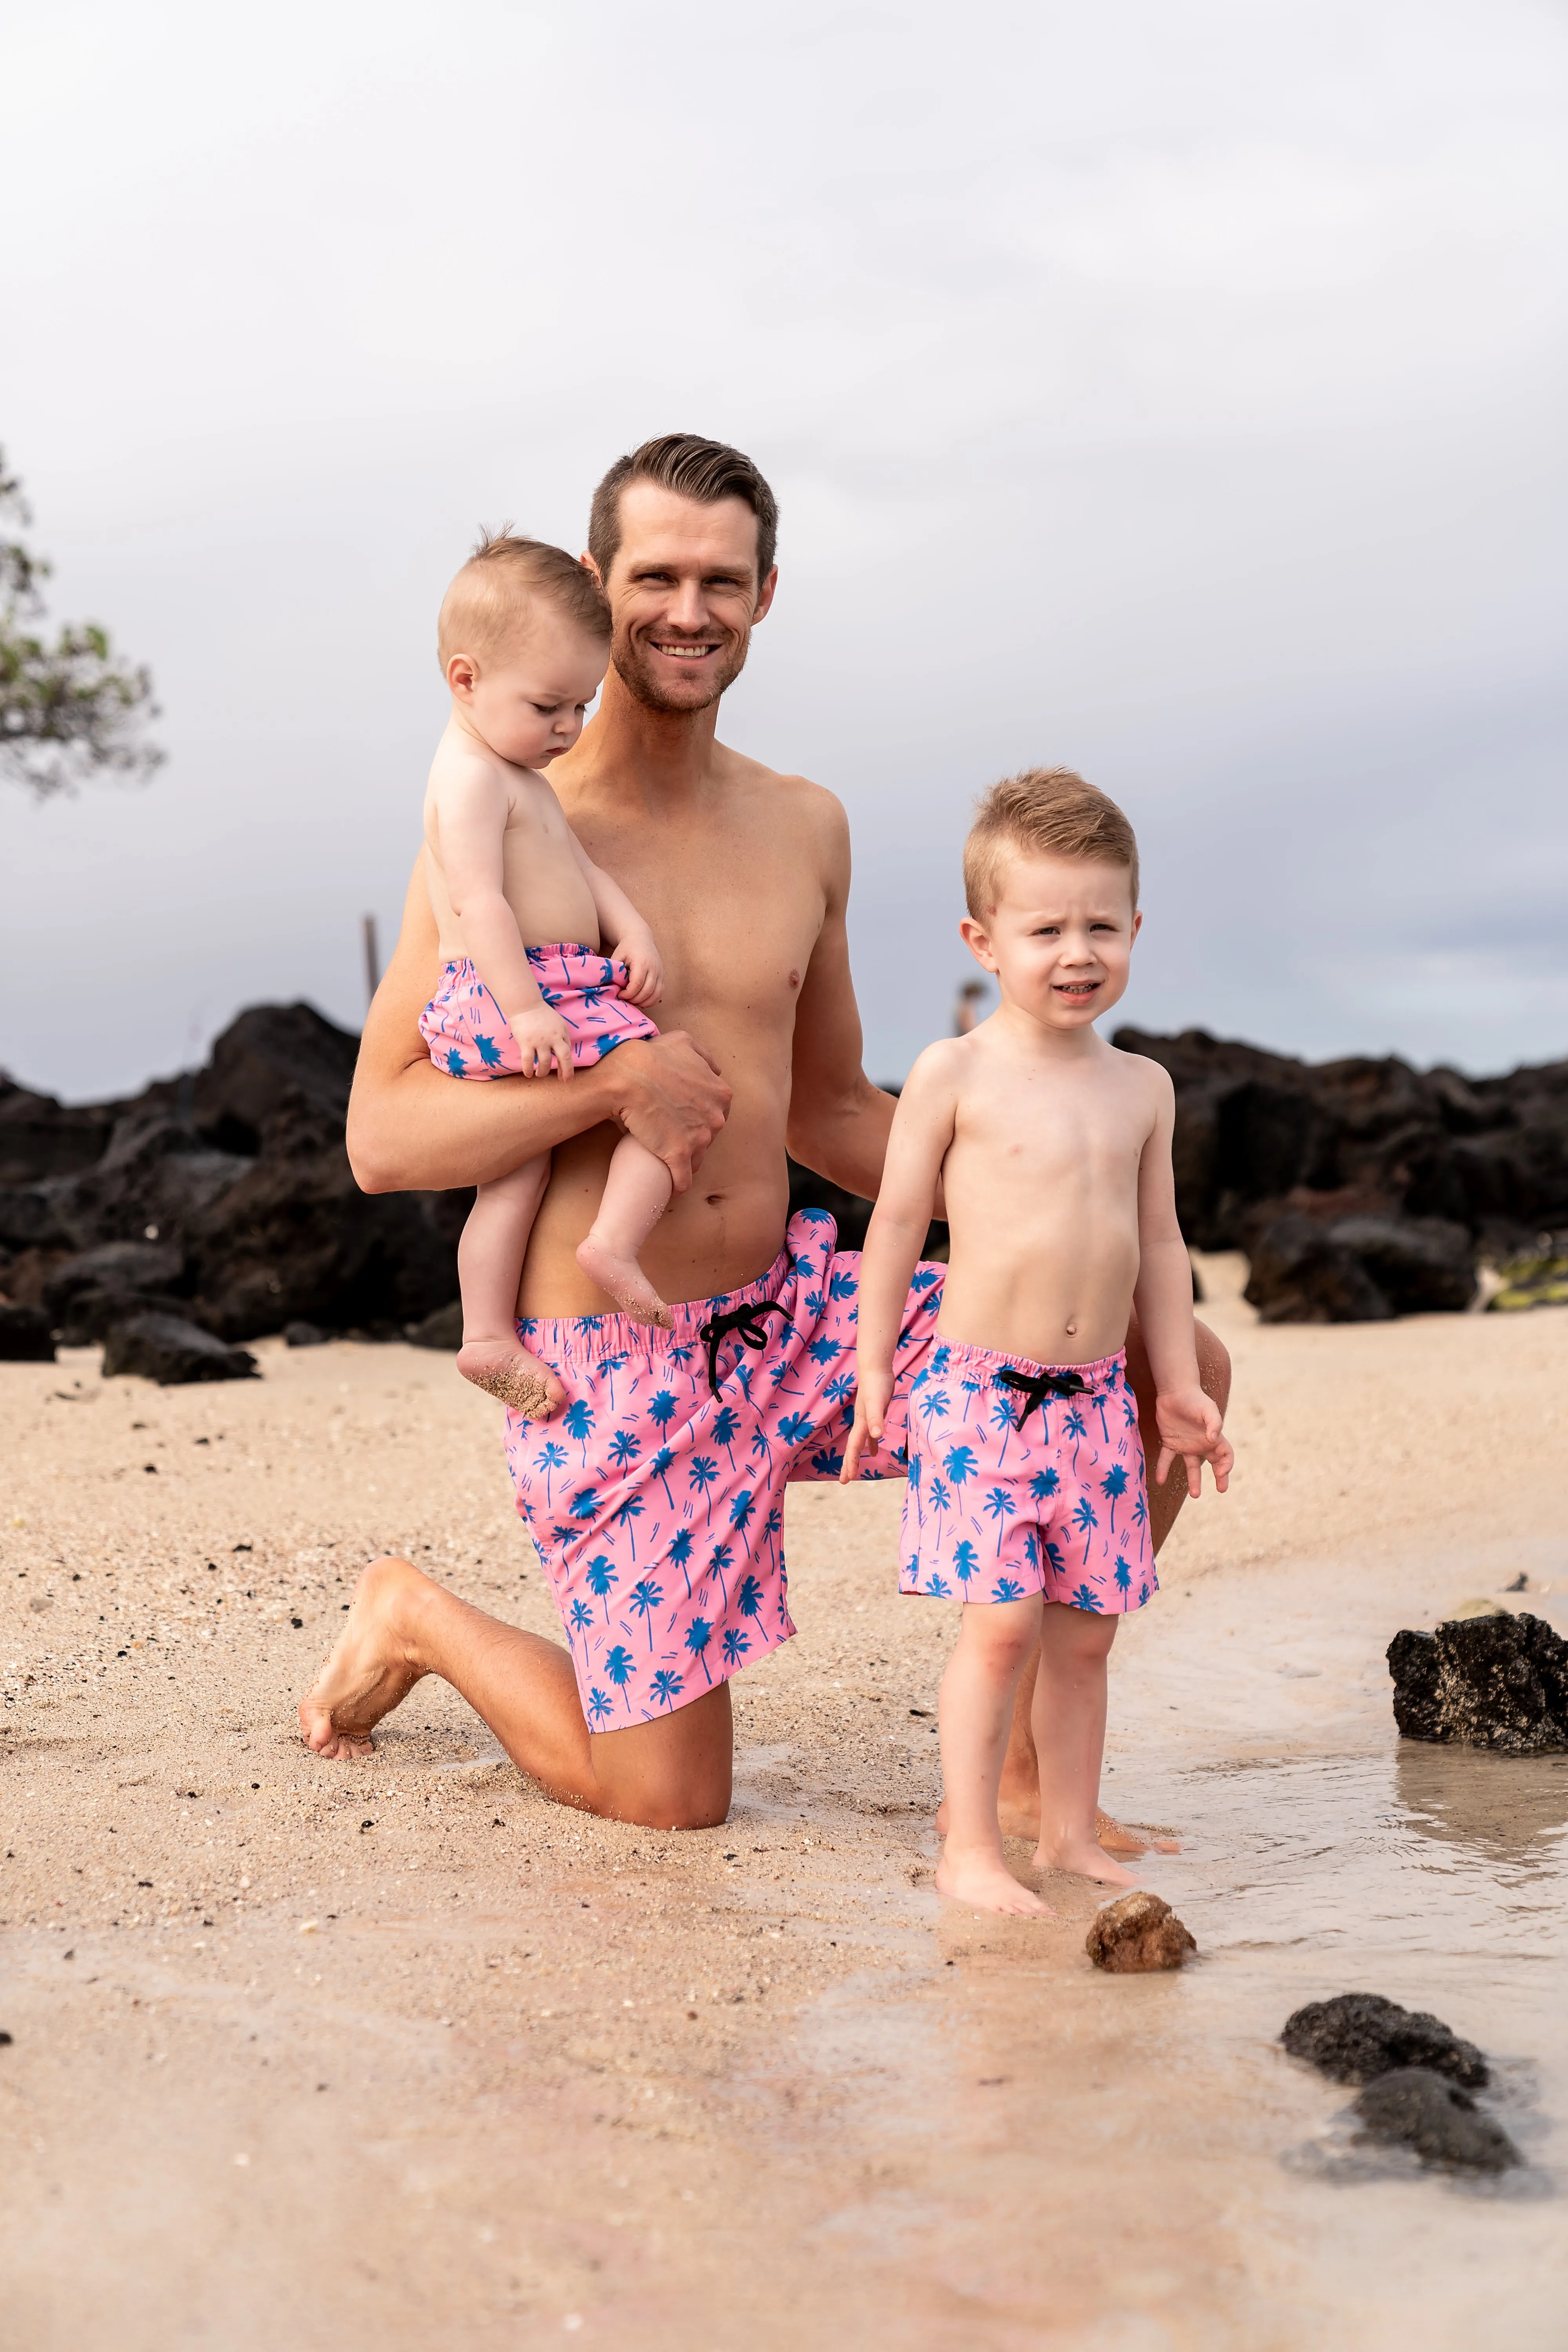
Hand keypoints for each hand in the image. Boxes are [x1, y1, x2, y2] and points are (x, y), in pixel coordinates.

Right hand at [506, 1003, 575, 1080]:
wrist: (525, 1005)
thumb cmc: (541, 1015)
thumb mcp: (558, 1023)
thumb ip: (561, 1037)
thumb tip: (562, 1054)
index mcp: (562, 1033)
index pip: (568, 1052)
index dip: (568, 1066)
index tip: (566, 1075)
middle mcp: (554, 1037)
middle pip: (564, 1058)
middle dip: (566, 1071)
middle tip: (565, 1081)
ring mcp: (540, 1041)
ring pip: (545, 1062)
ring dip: (543, 1072)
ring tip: (539, 1074)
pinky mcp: (526, 1043)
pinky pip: (528, 1061)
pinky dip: (528, 1070)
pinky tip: (528, 1074)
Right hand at [606, 1032, 730, 1192]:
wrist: (628, 1077)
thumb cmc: (651, 1057)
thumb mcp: (683, 1042)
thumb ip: (703, 1055)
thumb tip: (714, 1068)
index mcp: (721, 1093)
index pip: (717, 1112)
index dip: (699, 1115)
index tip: (683, 1117)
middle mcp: (716, 1118)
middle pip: (708, 1135)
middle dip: (693, 1137)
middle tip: (671, 1135)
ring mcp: (700, 1139)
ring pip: (697, 1158)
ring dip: (685, 1160)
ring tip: (668, 1160)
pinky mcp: (679, 1156)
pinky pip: (683, 1180)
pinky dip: (677, 1184)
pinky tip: (670, 1187)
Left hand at [617, 928, 662, 1009]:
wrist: (640, 938)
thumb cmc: (626, 948)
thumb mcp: (617, 956)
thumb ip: (613, 970)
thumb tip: (607, 986)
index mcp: (641, 962)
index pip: (637, 984)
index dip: (627, 994)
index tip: (619, 994)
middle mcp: (653, 968)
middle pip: (647, 991)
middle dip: (634, 999)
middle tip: (625, 1000)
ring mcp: (659, 973)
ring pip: (655, 994)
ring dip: (644, 1002)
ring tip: (632, 1001)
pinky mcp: (662, 976)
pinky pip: (660, 993)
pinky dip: (651, 1000)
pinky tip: (641, 1001)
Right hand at [840, 1366, 893, 1482]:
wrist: (875, 1368)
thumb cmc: (877, 1385)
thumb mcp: (878, 1402)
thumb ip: (877, 1419)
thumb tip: (876, 1436)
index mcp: (860, 1423)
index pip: (853, 1448)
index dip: (850, 1463)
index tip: (847, 1479)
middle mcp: (861, 1423)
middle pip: (852, 1448)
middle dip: (848, 1464)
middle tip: (844, 1481)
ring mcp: (867, 1419)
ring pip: (860, 1443)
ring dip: (857, 1456)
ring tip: (855, 1471)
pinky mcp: (875, 1415)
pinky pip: (871, 1434)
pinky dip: (871, 1443)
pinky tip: (875, 1450)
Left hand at [1153, 1388, 1232, 1498]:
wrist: (1174, 1391)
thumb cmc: (1194, 1399)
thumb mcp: (1208, 1409)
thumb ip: (1214, 1423)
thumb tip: (1213, 1439)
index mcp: (1214, 1437)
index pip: (1226, 1455)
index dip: (1226, 1465)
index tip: (1221, 1473)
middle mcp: (1201, 1443)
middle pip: (1214, 1464)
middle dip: (1220, 1478)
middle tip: (1221, 1490)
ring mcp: (1186, 1445)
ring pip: (1191, 1467)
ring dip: (1193, 1481)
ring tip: (1195, 1495)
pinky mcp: (1170, 1442)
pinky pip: (1167, 1459)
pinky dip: (1163, 1469)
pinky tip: (1160, 1481)